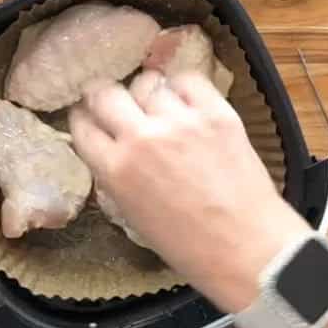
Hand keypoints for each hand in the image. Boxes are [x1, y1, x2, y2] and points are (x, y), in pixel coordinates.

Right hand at [70, 70, 309, 311]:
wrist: (246, 247)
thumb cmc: (190, 246)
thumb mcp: (133, 216)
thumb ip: (117, 178)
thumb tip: (112, 153)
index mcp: (116, 170)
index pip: (81, 126)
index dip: (82, 119)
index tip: (88, 116)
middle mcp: (142, 138)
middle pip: (105, 93)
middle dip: (103, 95)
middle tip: (113, 102)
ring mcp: (180, 121)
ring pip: (147, 82)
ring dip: (147, 94)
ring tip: (156, 106)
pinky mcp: (216, 112)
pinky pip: (188, 80)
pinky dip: (182, 88)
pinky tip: (186, 102)